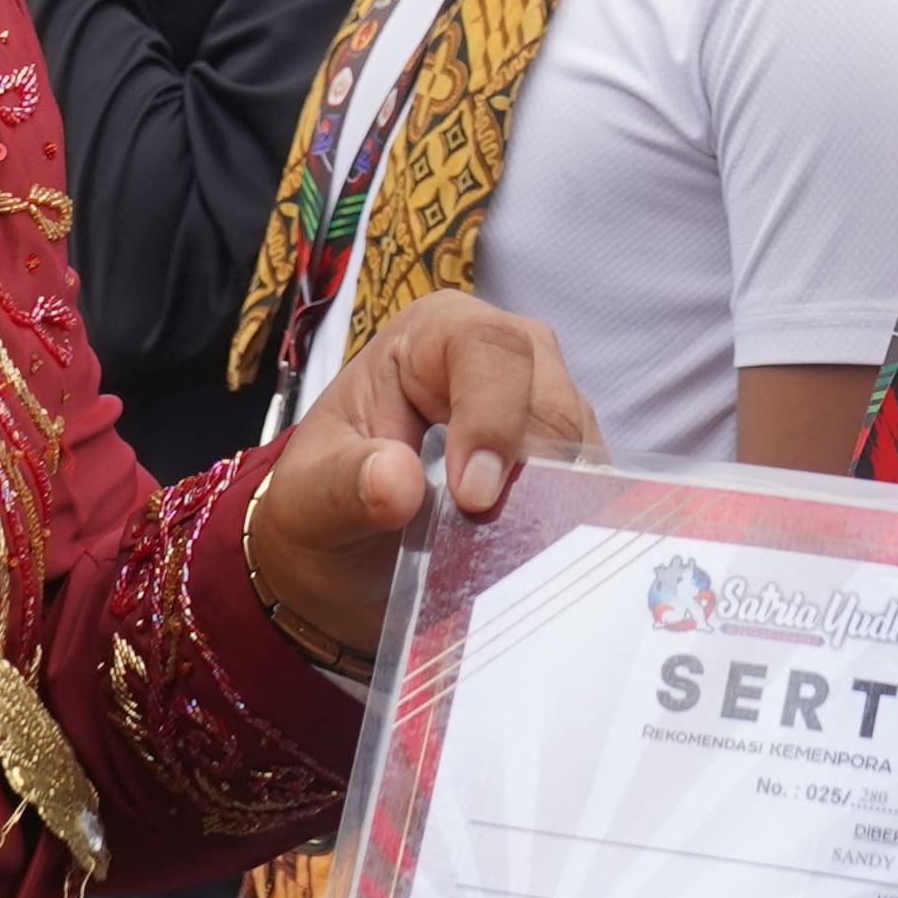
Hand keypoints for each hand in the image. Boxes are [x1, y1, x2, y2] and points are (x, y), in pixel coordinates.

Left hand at [247, 288, 598, 655]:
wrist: (342, 561)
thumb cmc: (322, 508)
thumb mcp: (308, 500)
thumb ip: (345, 486)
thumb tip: (396, 482)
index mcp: (429, 336)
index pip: (486, 348)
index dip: (491, 417)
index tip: (473, 496)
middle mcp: (497, 357)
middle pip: (550, 393)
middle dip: (532, 466)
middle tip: (496, 532)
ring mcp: (538, 408)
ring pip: (580, 442)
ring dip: (554, 500)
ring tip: (510, 551)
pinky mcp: (560, 460)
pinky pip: (589, 484)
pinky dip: (569, 520)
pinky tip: (537, 554)